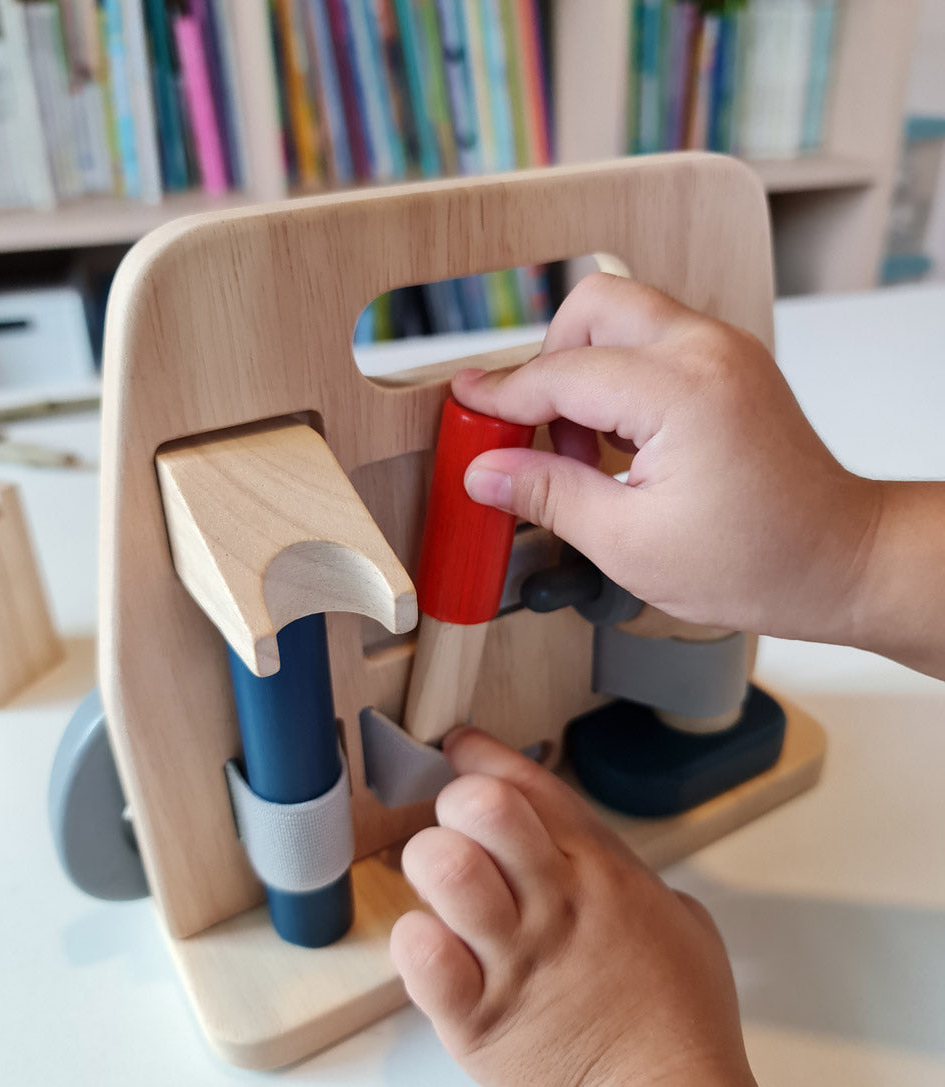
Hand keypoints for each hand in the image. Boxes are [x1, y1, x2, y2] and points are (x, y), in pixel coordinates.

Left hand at [391, 727, 807, 1086]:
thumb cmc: (679, 1018)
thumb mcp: (681, 920)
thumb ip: (629, 878)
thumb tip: (600, 864)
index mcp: (599, 870)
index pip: (528, 783)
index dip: (482, 754)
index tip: (460, 749)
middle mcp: (551, 900)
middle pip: (481, 806)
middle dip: (458, 802)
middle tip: (461, 830)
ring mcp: (511, 956)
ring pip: (442, 865)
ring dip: (431, 865)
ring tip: (444, 890)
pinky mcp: (475, 1015)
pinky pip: (418, 951)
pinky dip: (415, 941)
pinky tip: (434, 949)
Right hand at [454, 273, 881, 648]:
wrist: (838, 560)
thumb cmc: (756, 562)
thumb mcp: (630, 544)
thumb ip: (547, 495)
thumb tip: (484, 471)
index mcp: (682, 391)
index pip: (563, 372)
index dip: (503, 395)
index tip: (466, 409)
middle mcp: (707, 350)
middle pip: (594, 306)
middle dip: (550, 363)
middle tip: (537, 432)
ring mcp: (724, 350)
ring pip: (624, 319)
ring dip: (586, 373)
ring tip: (585, 454)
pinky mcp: (730, 363)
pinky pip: (654, 343)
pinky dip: (620, 380)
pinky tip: (620, 447)